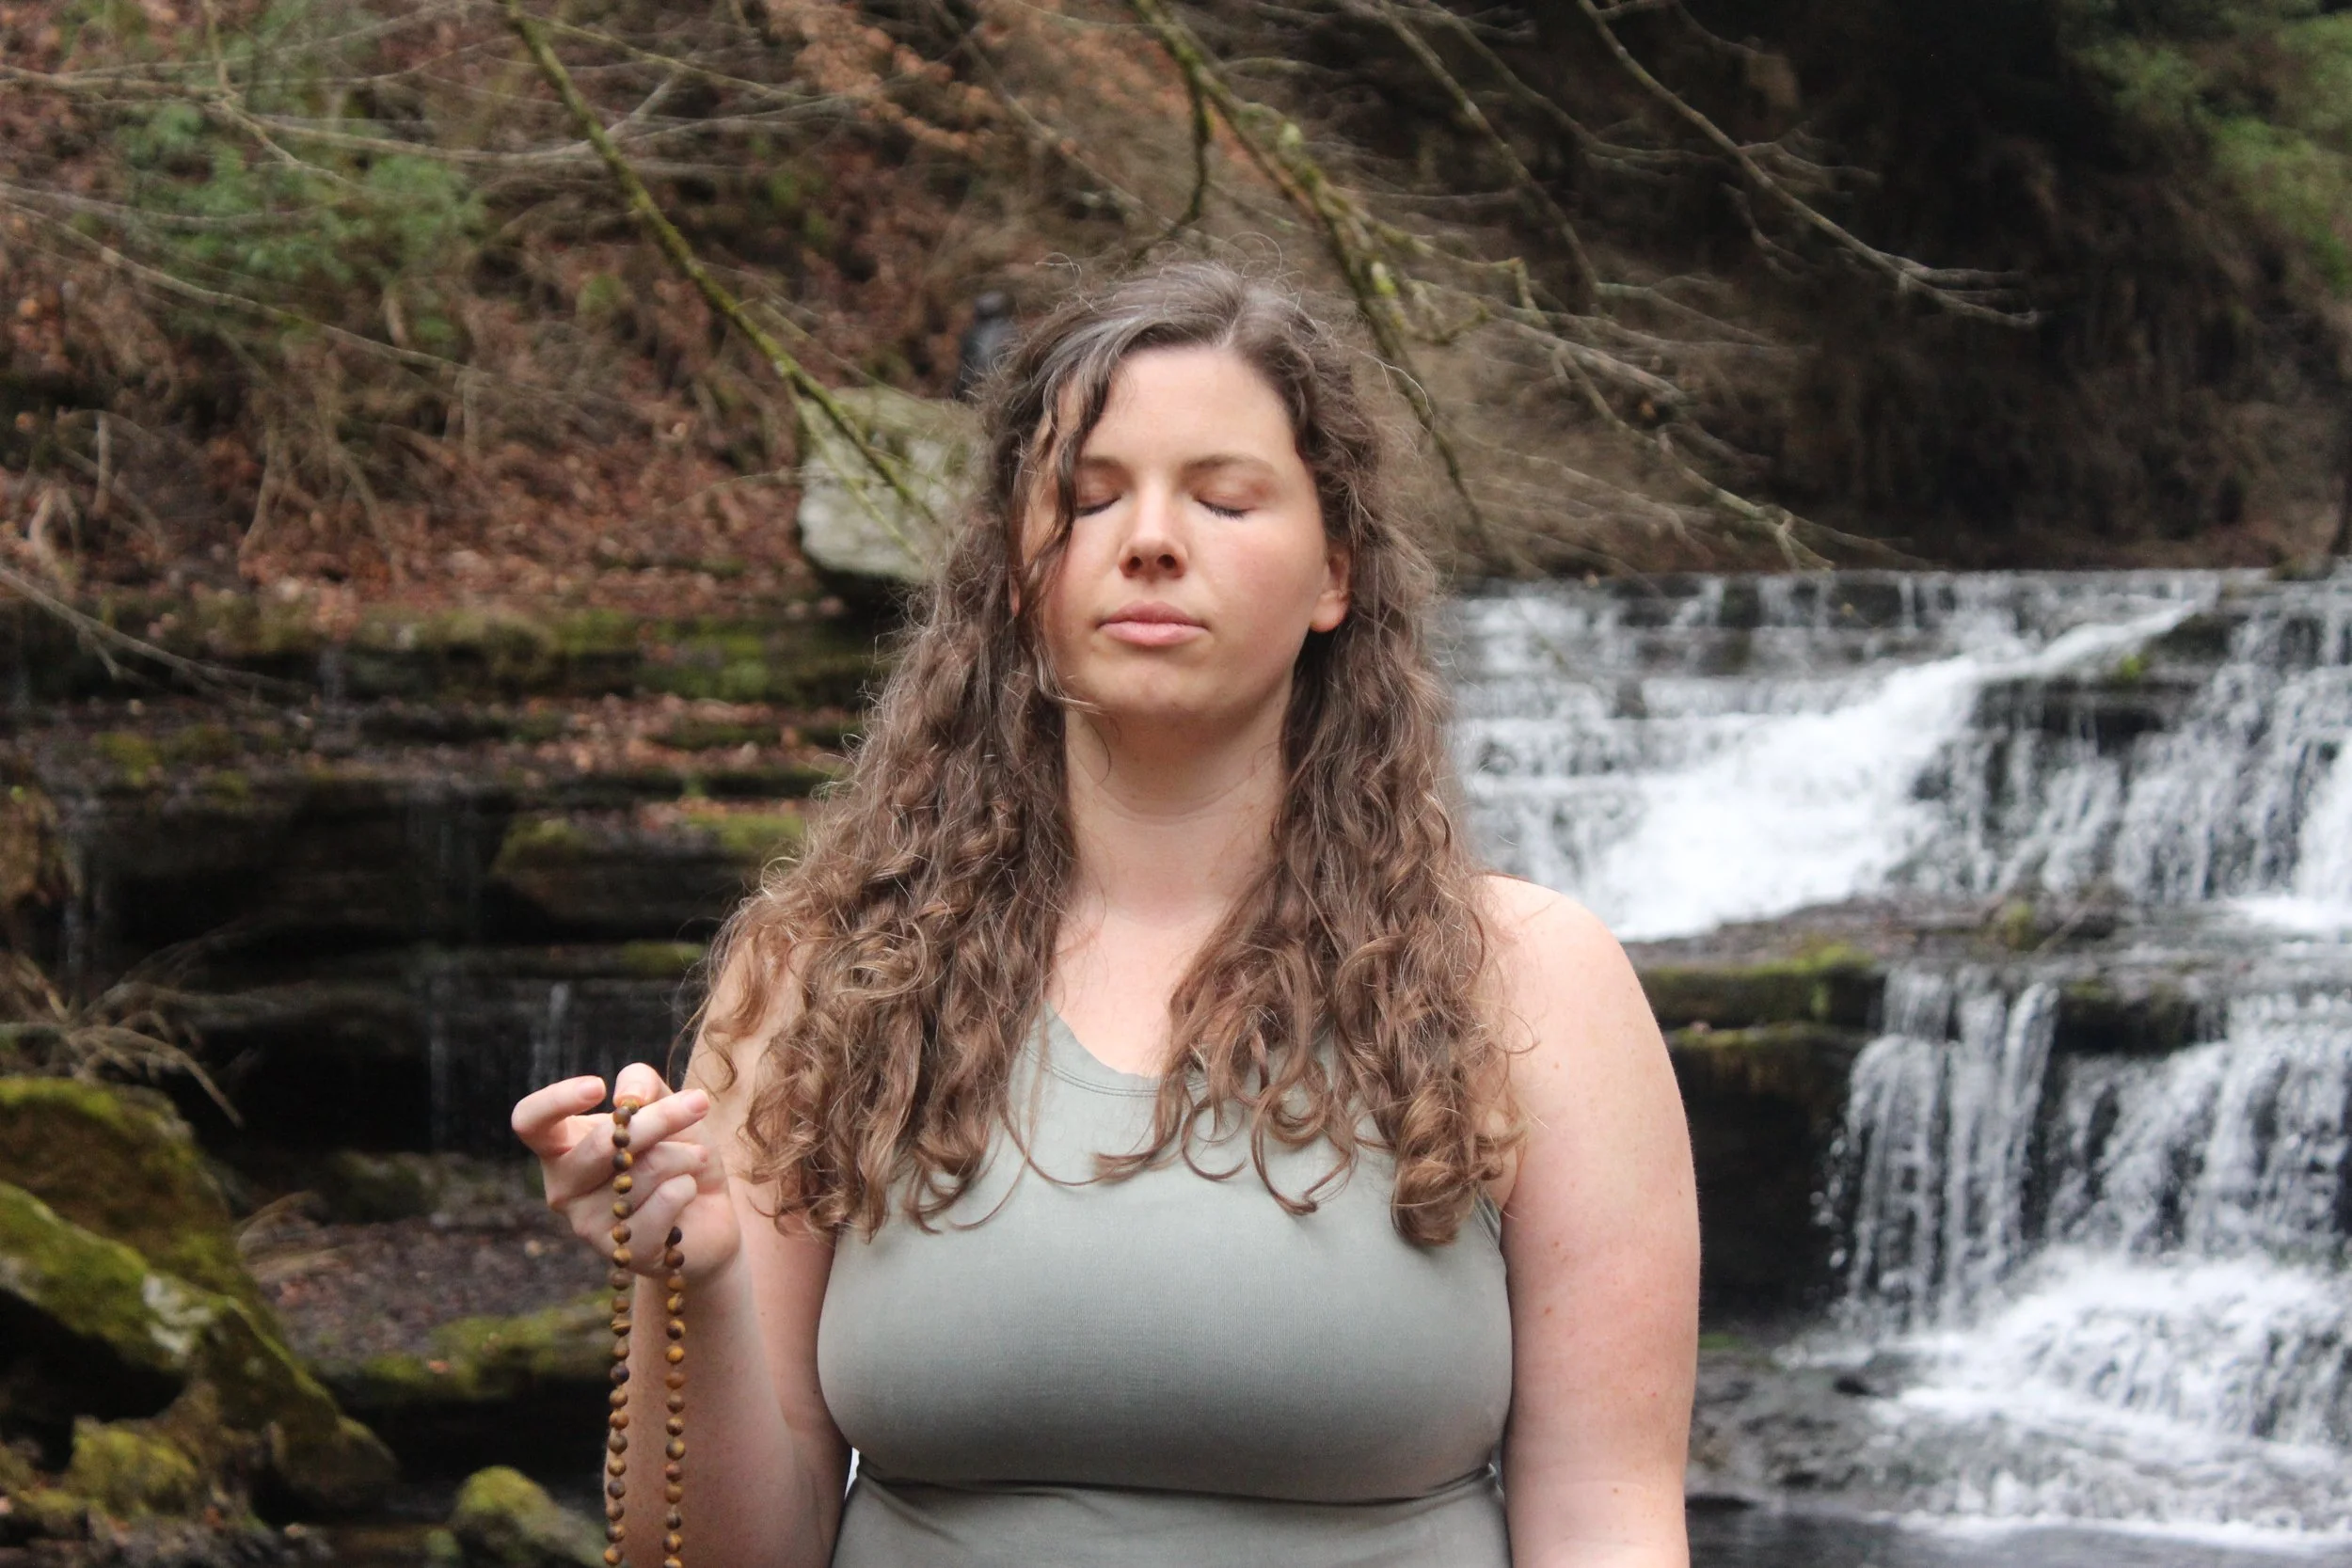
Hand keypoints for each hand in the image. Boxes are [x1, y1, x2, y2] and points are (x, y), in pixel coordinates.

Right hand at [511, 1061, 741, 1284]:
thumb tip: (628, 1097)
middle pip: (600, 1143)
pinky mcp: (622, 1252)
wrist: (708, 1211)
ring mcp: (587, 1224)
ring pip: (642, 1171)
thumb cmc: (675, 1152)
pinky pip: (665, 1200)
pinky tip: (687, 1193)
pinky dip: (688, 1185)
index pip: (529, 1121)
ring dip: (684, 1155)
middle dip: (658, 1119)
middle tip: (698, 1104)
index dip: (556, 1101)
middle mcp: (563, 1187)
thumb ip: (642, 1086)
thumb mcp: (663, 1106)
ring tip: (692, 1160)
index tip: (598, 1087)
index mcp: (561, 1147)